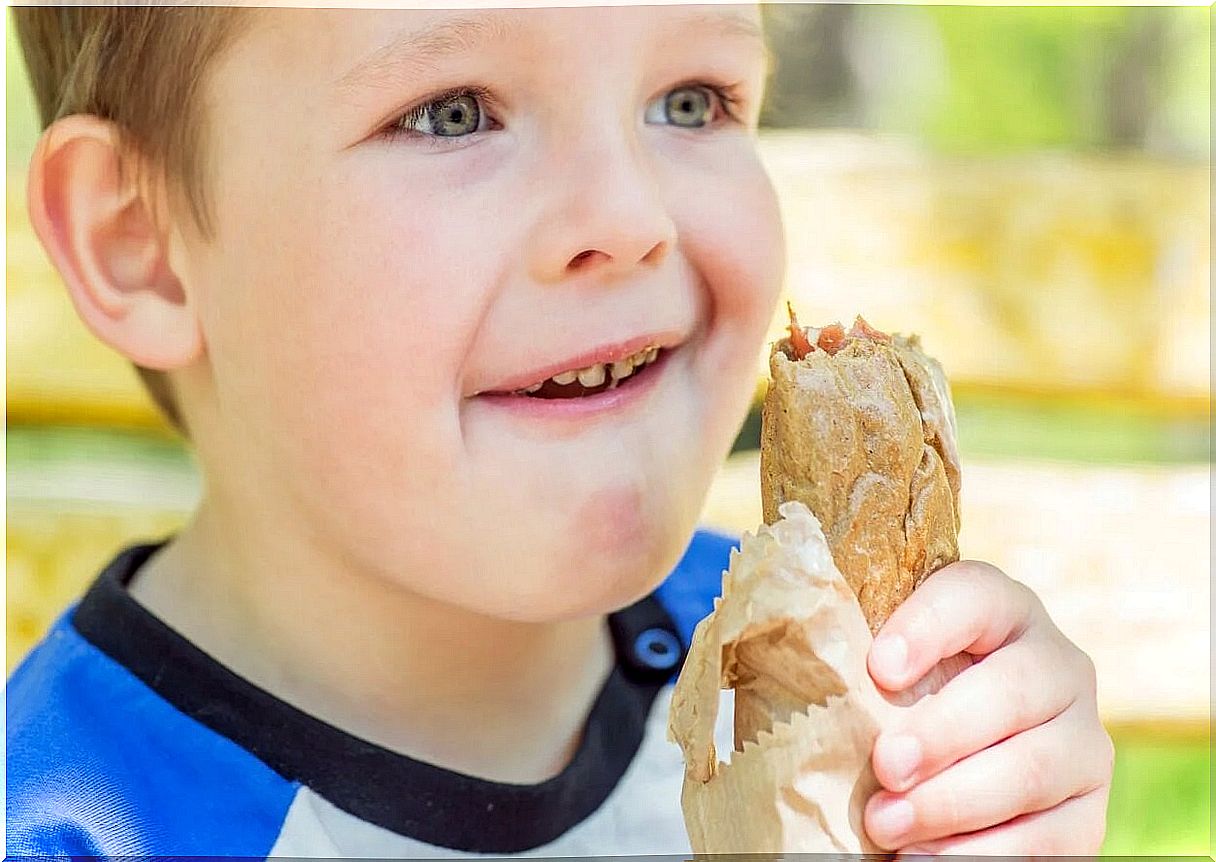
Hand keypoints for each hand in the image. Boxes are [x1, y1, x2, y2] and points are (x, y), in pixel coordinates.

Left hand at [863, 561, 1113, 855]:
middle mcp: (1058, 668)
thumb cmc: (902, 699)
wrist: (957, 757)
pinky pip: (1049, 838)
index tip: (879, 668)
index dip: (928, 628)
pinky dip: (983, 853)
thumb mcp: (889, 667)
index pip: (975, 597)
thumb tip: (809, 674)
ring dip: (953, 804)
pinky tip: (924, 858)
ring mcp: (1082, 741)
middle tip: (885, 766)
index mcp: (1004, 611)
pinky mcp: (1087, 812)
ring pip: (1031, 769)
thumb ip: (864, 659)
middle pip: (1012, 690)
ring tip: (886, 825)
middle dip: (942, 733)